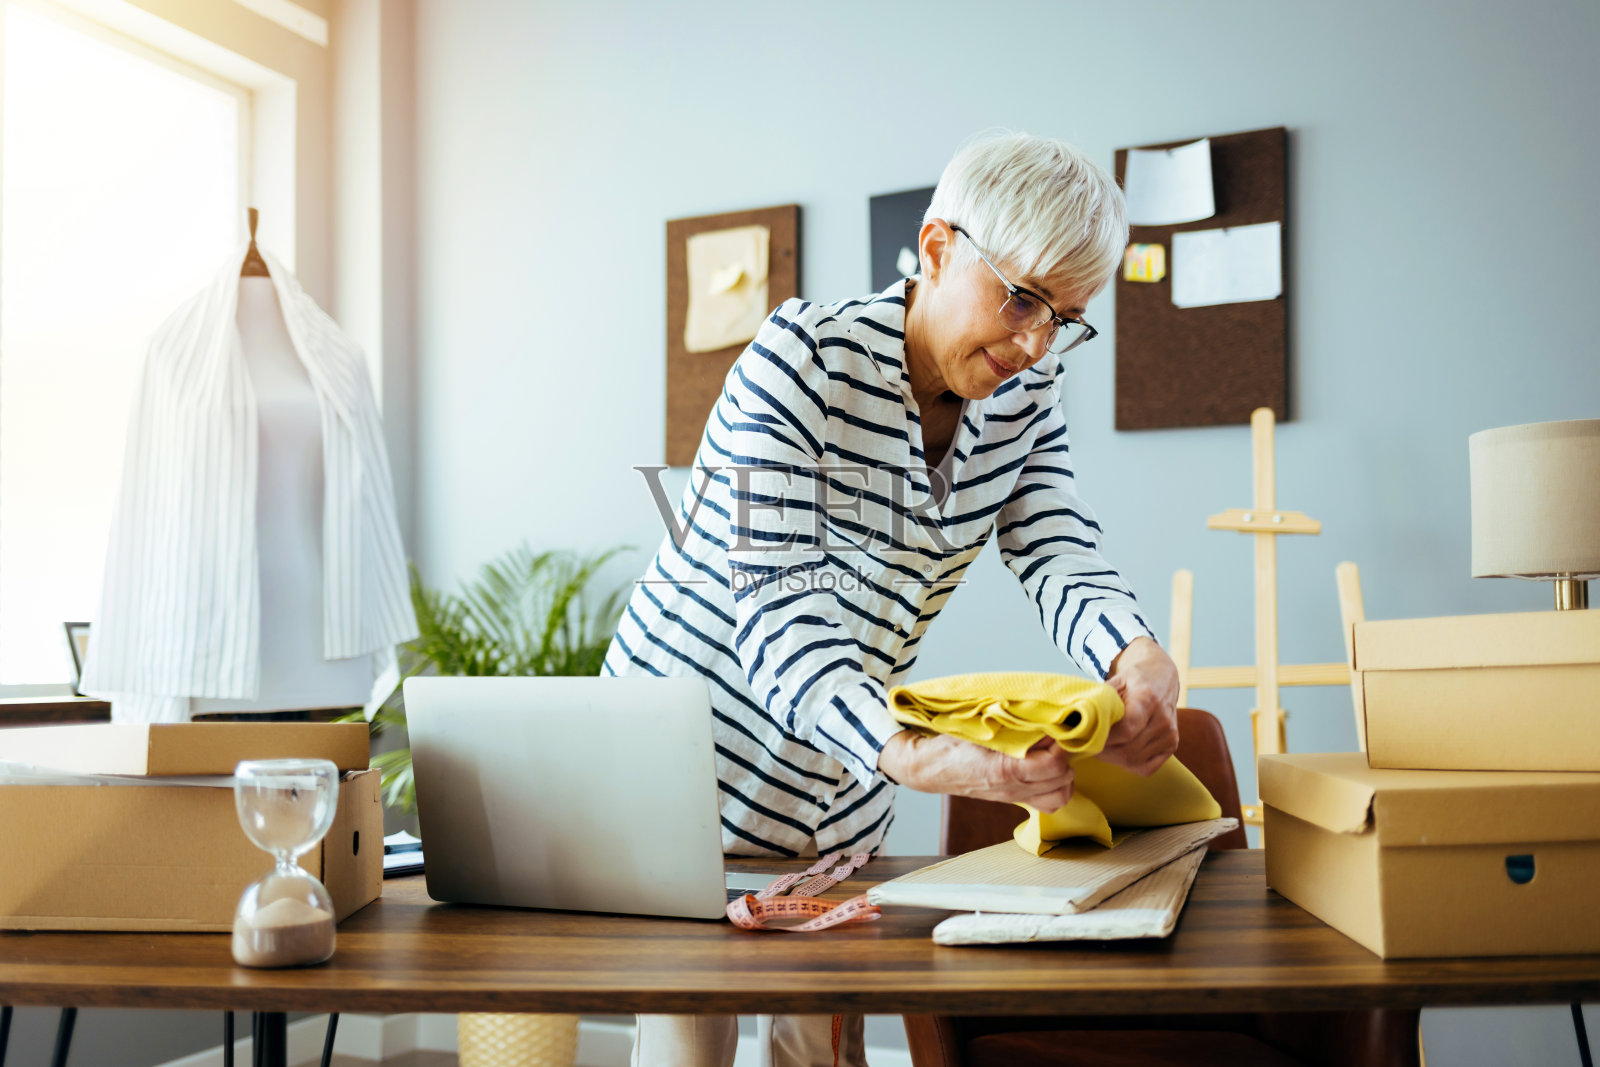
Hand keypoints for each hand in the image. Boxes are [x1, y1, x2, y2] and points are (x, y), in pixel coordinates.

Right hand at [877, 730, 1073, 811]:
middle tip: (1057, 738)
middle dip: (1066, 757)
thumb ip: (1009, 721)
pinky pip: (1048, 803)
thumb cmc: (950, 744)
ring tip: (1055, 754)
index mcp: (1004, 769)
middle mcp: (1012, 788)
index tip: (1060, 729)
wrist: (929, 768)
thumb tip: (1039, 711)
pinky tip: (1048, 769)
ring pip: (1060, 796)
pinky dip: (1056, 787)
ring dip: (1065, 775)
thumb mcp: (977, 726)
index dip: (1063, 746)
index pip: (1053, 765)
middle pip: (1063, 780)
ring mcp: (1014, 797)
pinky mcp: (1014, 799)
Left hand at [1099, 636, 1179, 775]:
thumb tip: (1072, 721)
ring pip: (1134, 761)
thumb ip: (1098, 701)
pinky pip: (1145, 768)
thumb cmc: (1132, 681)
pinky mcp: (1172, 746)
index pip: (1126, 730)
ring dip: (1112, 759)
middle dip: (1103, 752)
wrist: (1161, 679)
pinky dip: (1128, 765)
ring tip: (1100, 747)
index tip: (1086, 738)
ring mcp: (1170, 735)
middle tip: (1087, 745)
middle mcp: (1163, 719)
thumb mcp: (1114, 681)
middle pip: (1128, 749)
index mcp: (1148, 699)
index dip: (1103, 739)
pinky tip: (1118, 751)